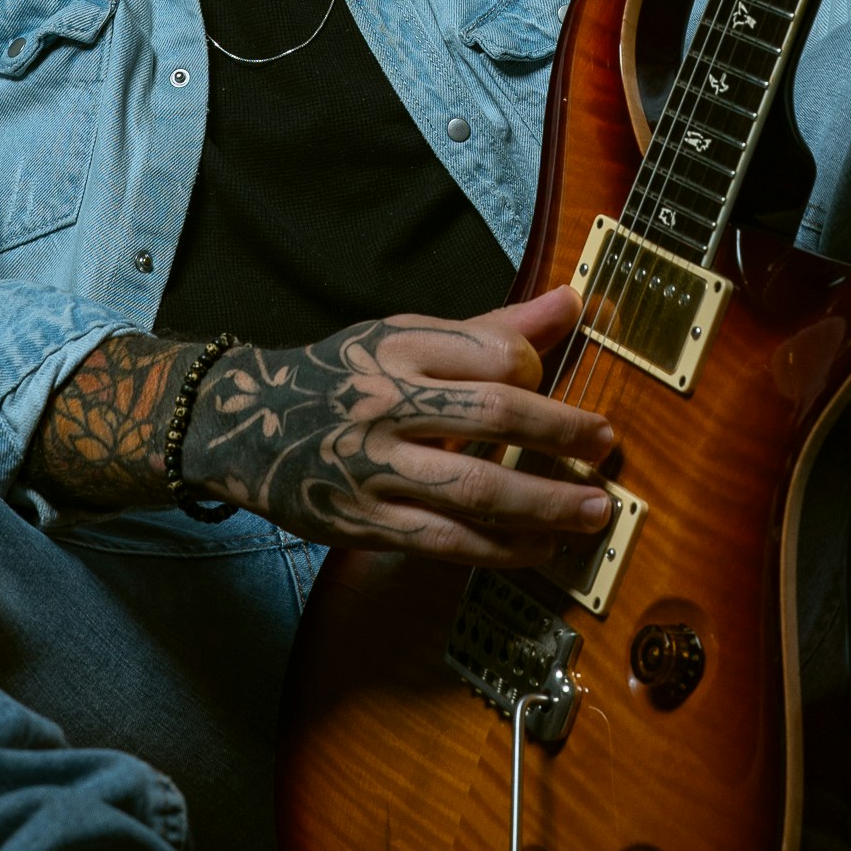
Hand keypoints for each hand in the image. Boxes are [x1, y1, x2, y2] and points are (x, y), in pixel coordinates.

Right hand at [183, 288, 615, 564]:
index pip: (490, 355)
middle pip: (491, 416)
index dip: (534, 373)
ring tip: (593, 510)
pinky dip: (500, 549)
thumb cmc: (343, 375)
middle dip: (561, 435)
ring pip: (474, 488)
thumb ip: (492, 327)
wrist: (245, 423)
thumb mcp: (404, 334)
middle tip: (605, 445)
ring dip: (544, 503)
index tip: (551, 387)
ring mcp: (374, 468)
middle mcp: (385, 403)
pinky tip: (539, 547)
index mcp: (398, 346)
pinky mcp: (365, 523)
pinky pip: (446, 540)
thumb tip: (571, 302)